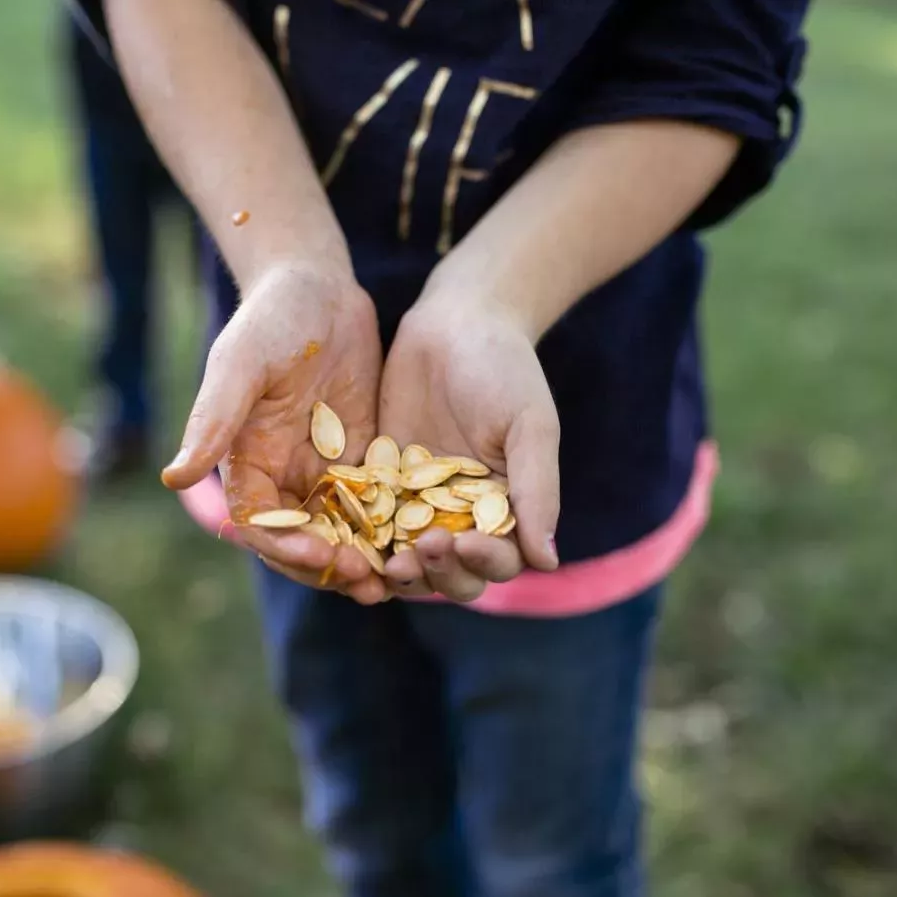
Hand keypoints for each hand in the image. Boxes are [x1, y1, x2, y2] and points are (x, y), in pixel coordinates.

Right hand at [161, 265, 387, 604]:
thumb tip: (172, 477)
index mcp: (247, 463)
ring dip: (364, 560)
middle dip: (332, 568)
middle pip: (304, 543)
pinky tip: (422, 544)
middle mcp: (285, 476)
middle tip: (370, 584)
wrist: (318, 286)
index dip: (288, 550)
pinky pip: (377, 506)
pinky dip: (393, 529)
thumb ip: (213, 419)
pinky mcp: (365, 459)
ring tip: (396, 578)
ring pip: (343, 534)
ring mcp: (326, 470)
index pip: (262, 526)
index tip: (322, 558)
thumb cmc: (270, 318)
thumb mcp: (241, 364)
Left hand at [378, 295, 560, 601]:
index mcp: (506, 511)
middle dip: (440, 572)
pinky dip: (361, 543)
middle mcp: (462, 517)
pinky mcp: (378, 484)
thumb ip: (537, 491)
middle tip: (422, 547)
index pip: (499, 561)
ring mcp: (416, 504)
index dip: (484, 562)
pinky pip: (368, 526)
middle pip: (452, 574)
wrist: (455, 323)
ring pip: (408, 561)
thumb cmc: (506, 370)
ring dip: (400, 570)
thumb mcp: (529, 426)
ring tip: (386, 560)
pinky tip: (348, 543)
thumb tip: (548, 561)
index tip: (467, 543)